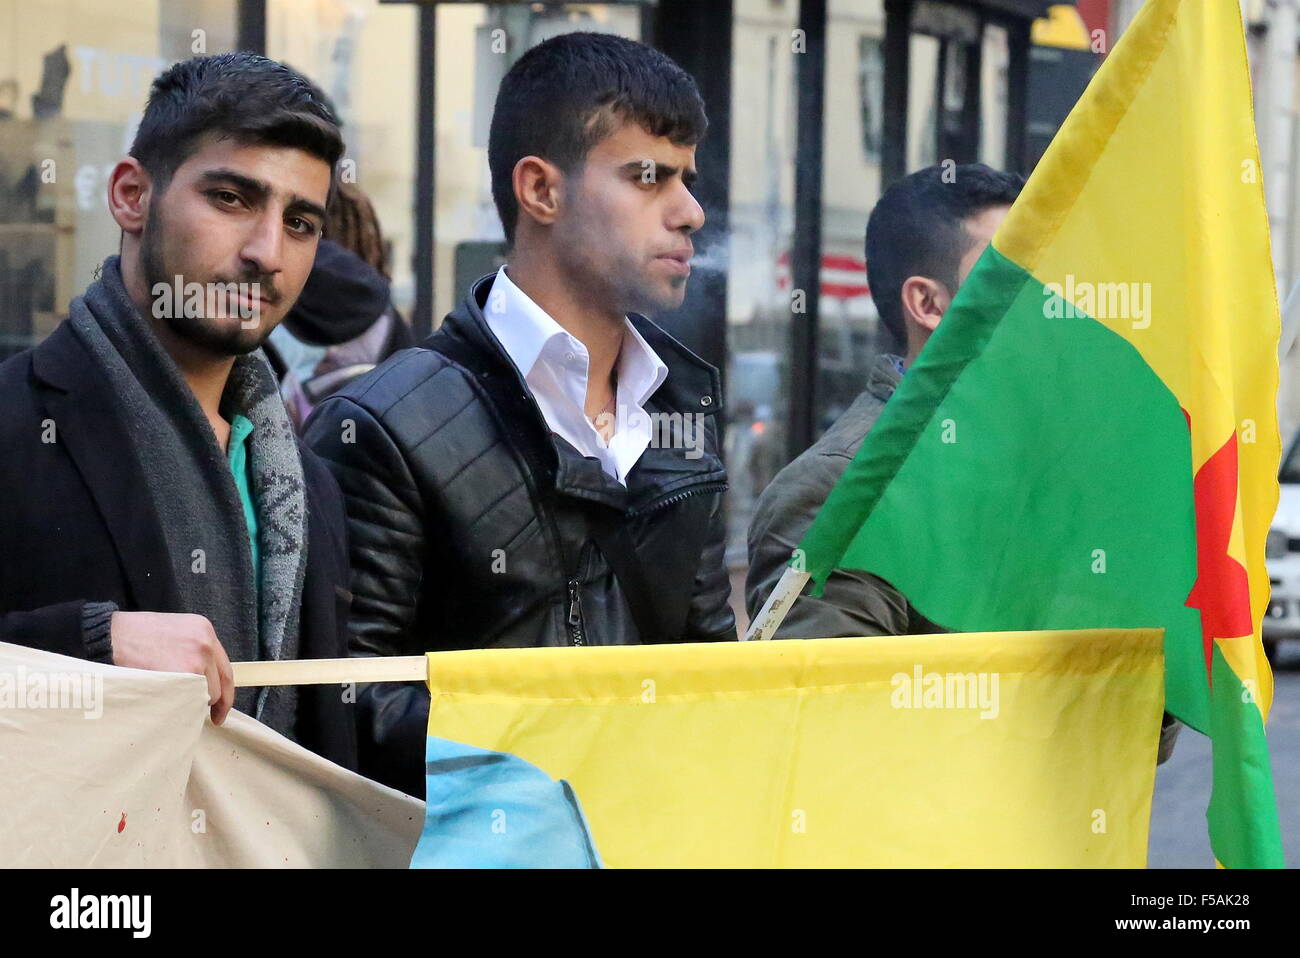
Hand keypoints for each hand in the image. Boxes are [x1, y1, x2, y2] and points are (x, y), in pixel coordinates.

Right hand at [109, 611, 234, 724]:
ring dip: (190, 703)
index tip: (220, 710)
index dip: (225, 693)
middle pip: (218, 685)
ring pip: (205, 696)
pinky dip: (180, 706)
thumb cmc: (134, 637)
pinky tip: (165, 701)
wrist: (109, 636)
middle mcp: (205, 642)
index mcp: (204, 630)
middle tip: (197, 715)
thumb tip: (203, 680)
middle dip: (206, 702)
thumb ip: (192, 650)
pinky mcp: (184, 673)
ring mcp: (196, 658)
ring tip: (168, 697)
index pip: (225, 668)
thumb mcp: (173, 632)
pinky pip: (190, 701)